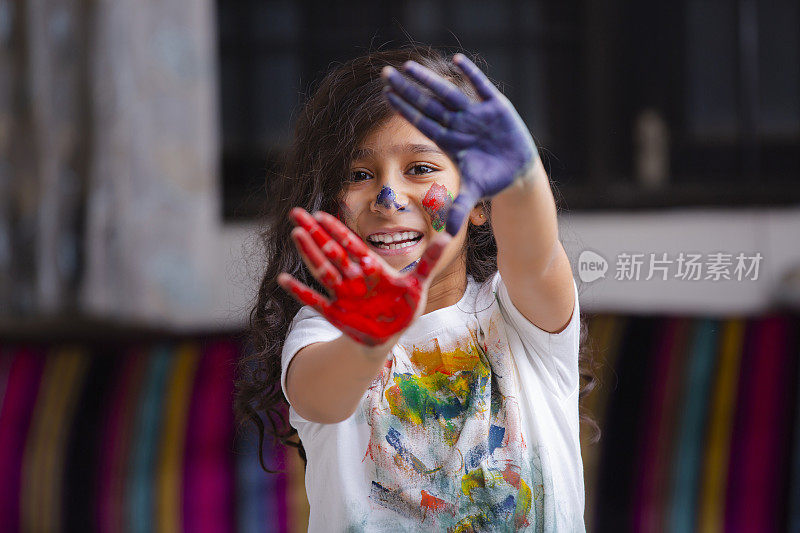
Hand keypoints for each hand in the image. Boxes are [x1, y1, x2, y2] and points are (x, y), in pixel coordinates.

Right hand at [277, 208, 450, 346]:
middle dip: (315, 233)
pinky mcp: (335, 313)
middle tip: (295, 213)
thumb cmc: (403, 306)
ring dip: (309, 253)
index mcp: (371, 268)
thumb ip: (429, 261)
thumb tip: (449, 236)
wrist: (389, 335)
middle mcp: (353, 277)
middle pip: (331, 251)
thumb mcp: (418, 283)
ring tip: (295, 234)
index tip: (320, 213)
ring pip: (323, 270)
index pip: (350, 244)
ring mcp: (342, 294)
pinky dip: (300, 291)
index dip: (336, 229)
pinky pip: (315, 300)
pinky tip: (283, 279)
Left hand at [382, 53, 538, 235]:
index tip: (385, 94)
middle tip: (385, 74)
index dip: (404, 108)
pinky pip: (482, 87)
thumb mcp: (473, 193)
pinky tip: (457, 60)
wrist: (517, 173)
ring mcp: (476, 114)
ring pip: (449, 92)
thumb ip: (459, 209)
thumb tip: (447, 236)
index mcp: (450, 140)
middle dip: (408, 89)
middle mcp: (459, 123)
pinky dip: (472, 74)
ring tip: (409, 66)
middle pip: (429, 103)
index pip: (421, 120)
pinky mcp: (497, 108)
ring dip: (430, 80)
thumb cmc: (490, 181)